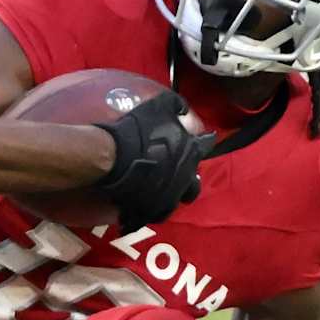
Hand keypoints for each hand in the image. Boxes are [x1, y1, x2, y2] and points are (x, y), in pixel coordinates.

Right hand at [93, 90, 213, 228]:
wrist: (114, 158)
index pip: (205, 146)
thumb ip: (176, 105)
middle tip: (180, 175)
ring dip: (170, 197)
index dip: (205, 141)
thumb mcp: (159, 106)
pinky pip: (153, 214)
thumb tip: (184, 109)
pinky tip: (143, 206)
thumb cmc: (138, 131)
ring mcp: (168, 198)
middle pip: (194, 186)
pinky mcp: (151, 211)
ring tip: (161, 194)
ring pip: (174, 203)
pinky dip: (150, 209)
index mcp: (190, 153)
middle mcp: (184, 179)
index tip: (204, 139)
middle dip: (189, 181)